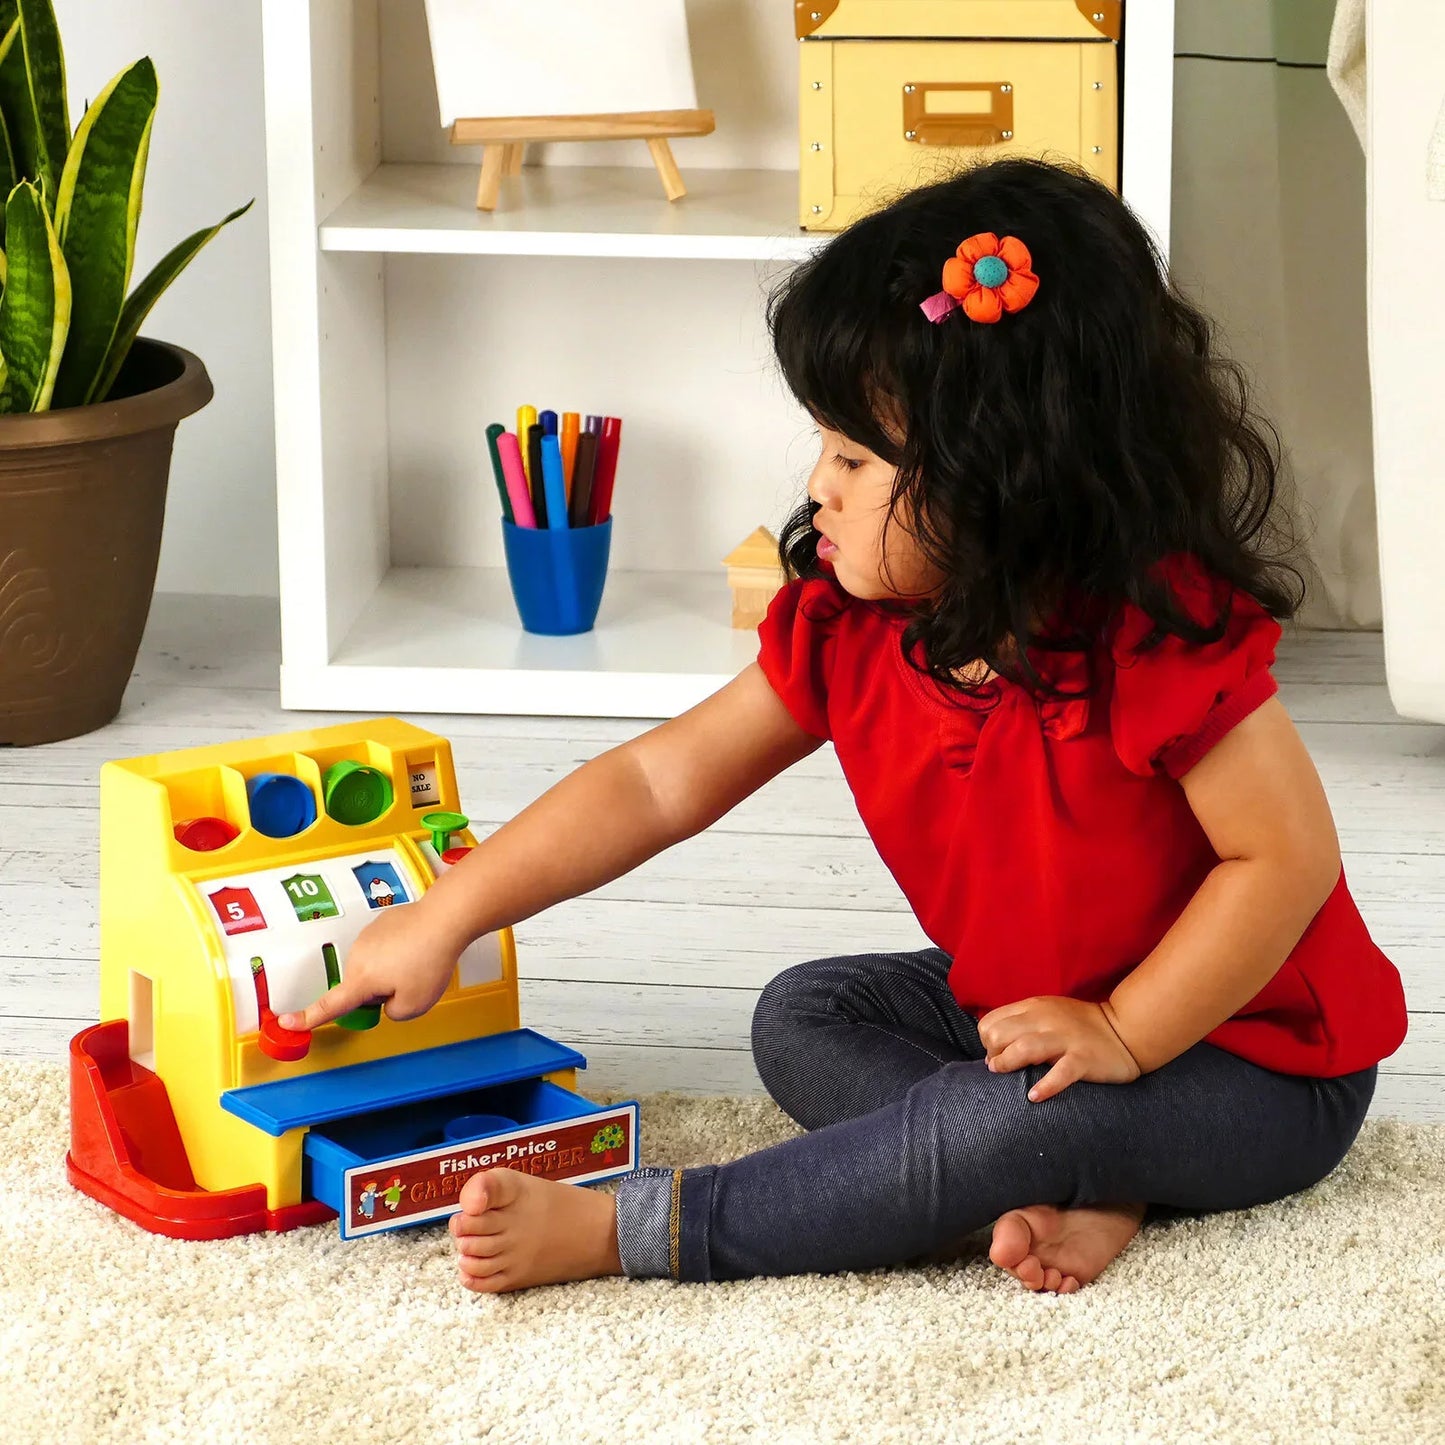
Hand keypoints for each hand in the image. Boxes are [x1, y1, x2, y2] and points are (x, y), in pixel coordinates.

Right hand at [276, 899, 471, 1030]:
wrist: (443, 919)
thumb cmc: (429, 960)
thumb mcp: (413, 1005)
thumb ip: (393, 1011)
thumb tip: (387, 999)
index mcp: (361, 979)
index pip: (330, 1005)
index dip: (308, 1017)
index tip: (286, 1022)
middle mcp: (358, 955)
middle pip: (362, 985)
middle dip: (381, 991)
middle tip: (410, 983)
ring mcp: (368, 936)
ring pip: (375, 966)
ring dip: (392, 969)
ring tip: (418, 962)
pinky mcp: (381, 923)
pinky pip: (385, 948)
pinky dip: (398, 952)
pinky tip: (418, 946)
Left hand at [976, 996, 1141, 1103]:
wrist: (1125, 1030)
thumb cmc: (1080, 1025)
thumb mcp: (1047, 1013)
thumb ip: (1021, 1024)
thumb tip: (992, 1049)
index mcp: (1034, 1008)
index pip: (991, 1020)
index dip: (986, 1040)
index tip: (994, 1053)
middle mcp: (1046, 1020)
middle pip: (1000, 1034)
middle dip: (992, 1053)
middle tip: (999, 1066)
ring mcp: (1065, 1039)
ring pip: (1023, 1049)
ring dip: (1007, 1064)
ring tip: (1005, 1074)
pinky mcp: (1083, 1059)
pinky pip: (1060, 1073)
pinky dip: (1044, 1086)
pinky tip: (1034, 1096)